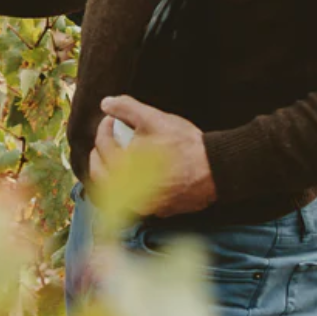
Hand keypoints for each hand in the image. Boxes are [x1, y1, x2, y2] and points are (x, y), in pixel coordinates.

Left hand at [87, 95, 216, 217]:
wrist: (217, 169)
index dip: (105, 127)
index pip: (102, 145)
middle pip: (99, 173)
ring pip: (114, 190)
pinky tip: (139, 171)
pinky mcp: (158, 212)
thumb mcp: (155, 119)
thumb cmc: (186, 145)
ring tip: (121, 154)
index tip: (112, 120)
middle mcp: (129, 192)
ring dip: (111, 170)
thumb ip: (126, 108)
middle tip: (109, 138)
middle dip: (100, 152)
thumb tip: (105, 103)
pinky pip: (134, 200)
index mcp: (124, 169)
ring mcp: (143, 205)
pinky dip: (129, 186)